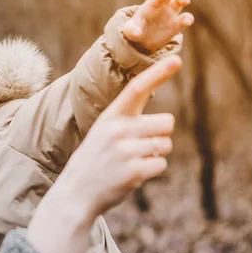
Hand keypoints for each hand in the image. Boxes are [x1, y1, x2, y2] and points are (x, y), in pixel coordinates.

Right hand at [27, 55, 181, 252]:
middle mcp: (118, 130)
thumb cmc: (95, 161)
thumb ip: (128, 123)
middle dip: (160, 135)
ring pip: (165, 145)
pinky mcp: (134, 171)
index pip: (137, 89)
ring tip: (130, 162)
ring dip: (154, 155)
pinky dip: (151, 171)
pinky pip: (161, 165)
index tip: (176, 59)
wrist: (76, 193)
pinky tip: (131, 175)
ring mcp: (126, 151)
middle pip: (166, 123)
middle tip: (138, 148)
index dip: (158, 73)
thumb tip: (166, 123)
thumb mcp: (103, 134)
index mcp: (110, 117)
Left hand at [122, 0, 193, 52]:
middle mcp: (162, 5)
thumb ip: (132, 31)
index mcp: (150, 5)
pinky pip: (185, 19)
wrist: (143, 40)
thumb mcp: (129, 31)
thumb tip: (136, 33)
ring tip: (185, 1)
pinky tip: (188, 21)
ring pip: (180, 2)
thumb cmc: (135, 31)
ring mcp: (171, 13)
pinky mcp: (177, 24)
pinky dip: (188, 19)